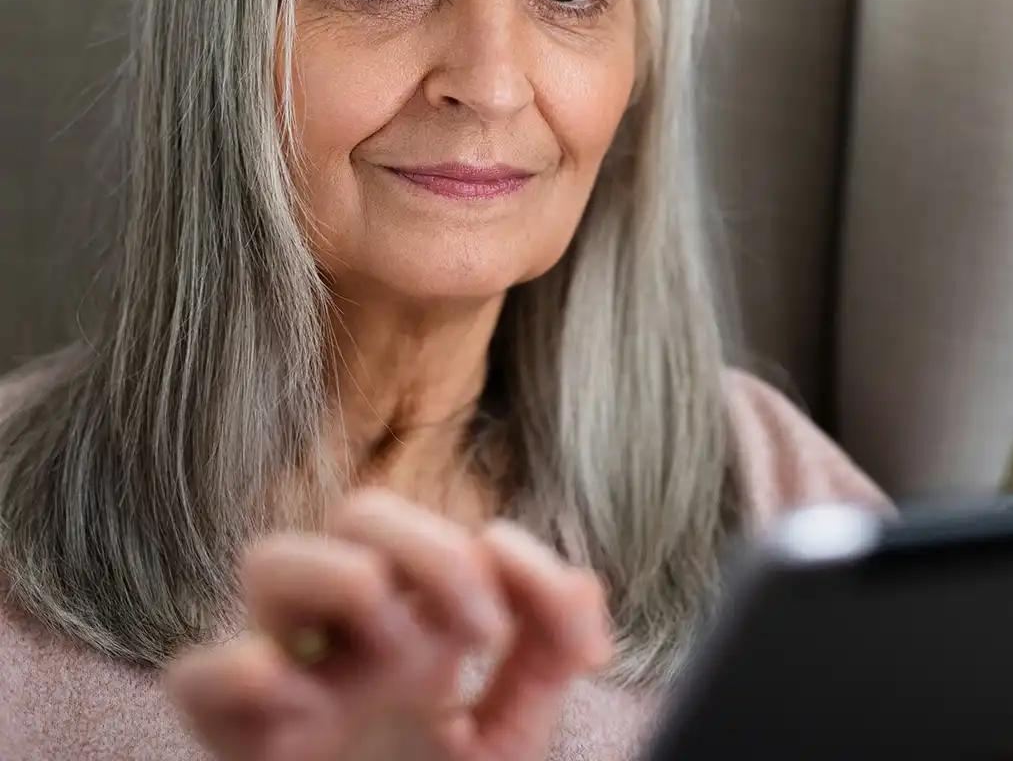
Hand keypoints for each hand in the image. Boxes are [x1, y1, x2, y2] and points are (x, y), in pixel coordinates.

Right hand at [163, 489, 612, 760]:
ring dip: (339, 581)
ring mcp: (292, 677)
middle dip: (428, 550)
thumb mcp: (512, 734)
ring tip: (393, 655)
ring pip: (267, 560)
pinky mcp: (239, 739)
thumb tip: (581, 582)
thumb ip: (549, 655)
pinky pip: (194, 675)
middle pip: (361, 512)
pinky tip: (299, 704)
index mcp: (417, 622)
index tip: (555, 641)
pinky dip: (236, 671)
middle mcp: (351, 634)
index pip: (453, 532)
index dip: (509, 561)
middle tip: (478, 633)